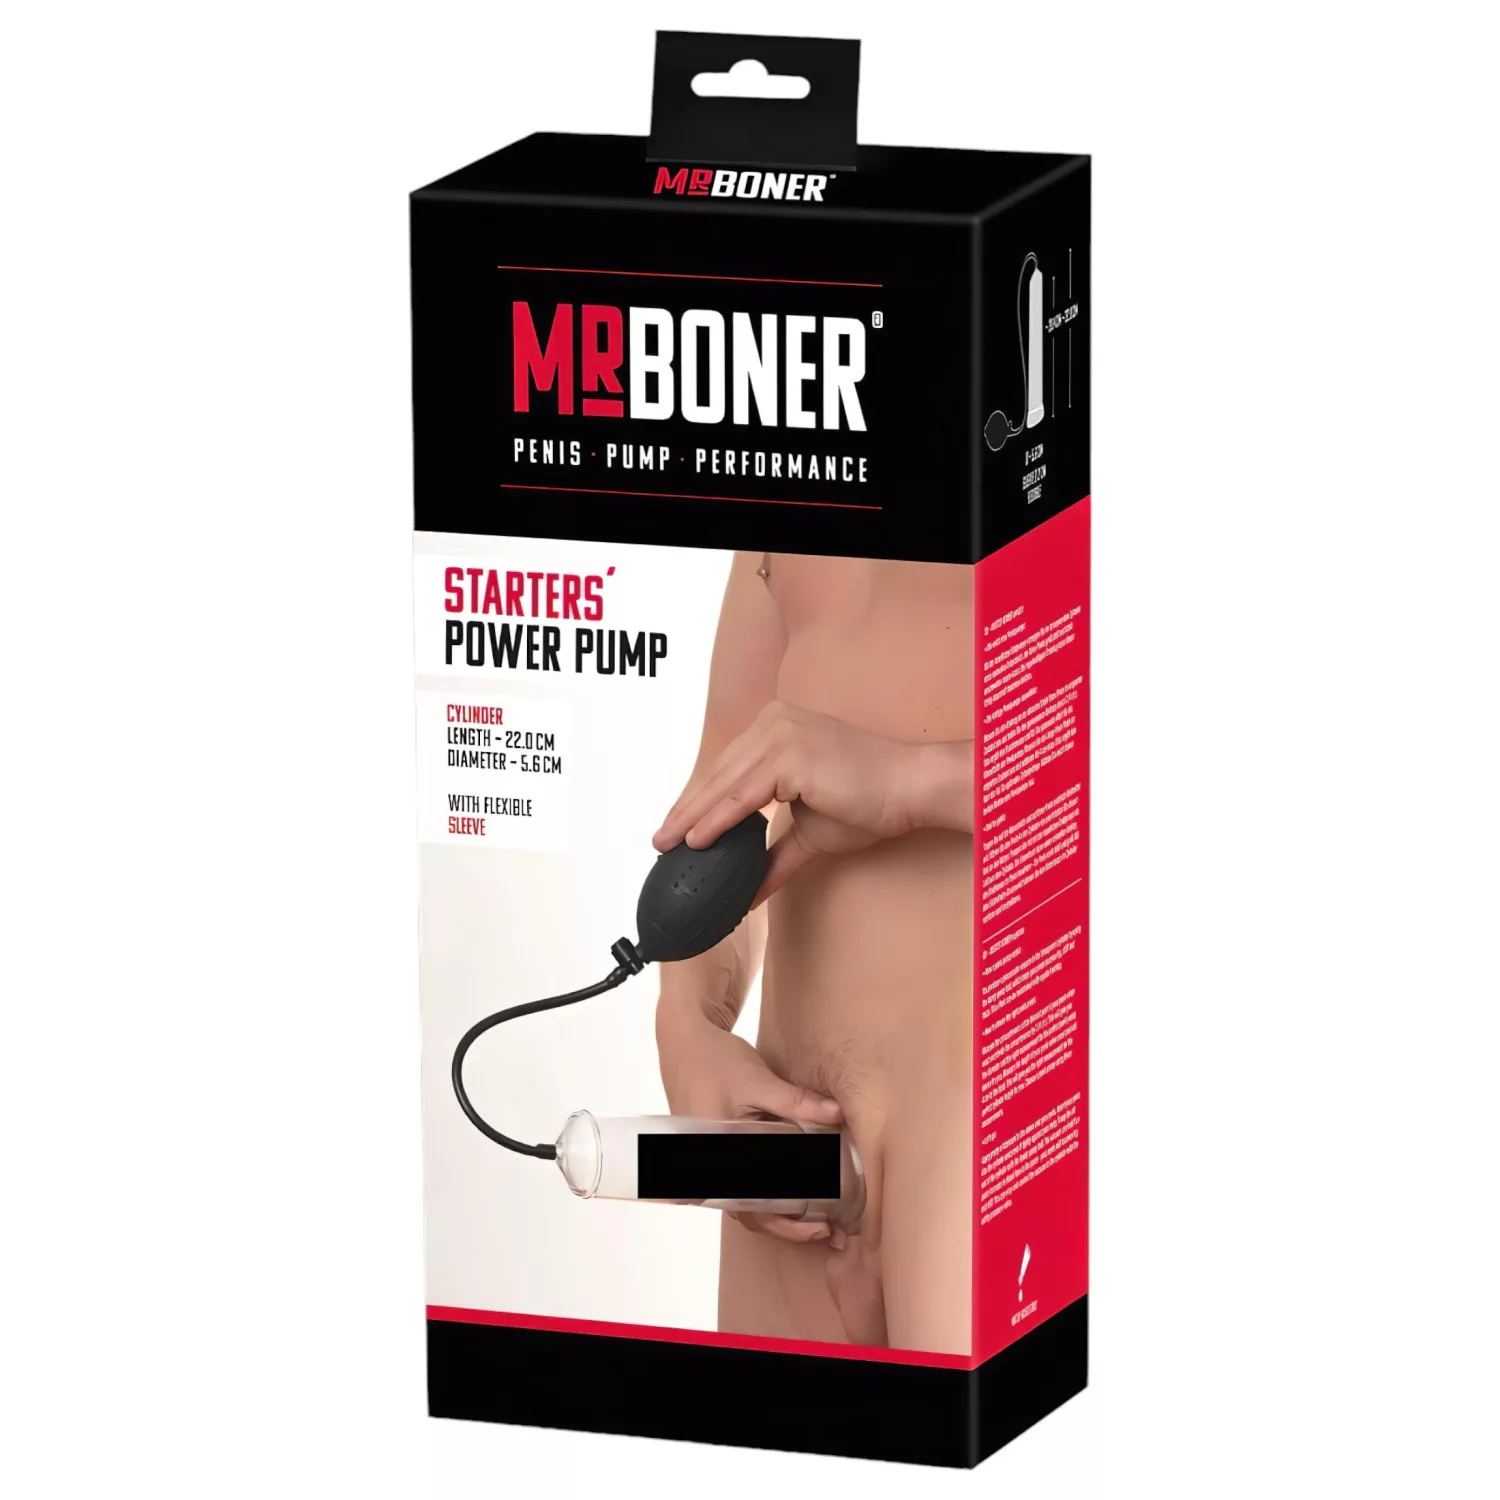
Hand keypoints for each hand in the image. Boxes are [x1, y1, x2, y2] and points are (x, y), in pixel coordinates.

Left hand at [654, 701, 945, 901]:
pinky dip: (717, 819)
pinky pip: (744, 795)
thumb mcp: (810, 830)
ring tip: (668, 844)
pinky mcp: (791, 755)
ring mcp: (782, 734)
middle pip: (719, 773)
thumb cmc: (871, 800)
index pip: (729, 768)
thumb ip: (774, 854)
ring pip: (724, 783)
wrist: (911, 788)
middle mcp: (775, 722)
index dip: (700, 800)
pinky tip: (697, 839)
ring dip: (692, 817)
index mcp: (778, 728)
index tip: (677, 830)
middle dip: (687, 810)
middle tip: (660, 840)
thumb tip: (750, 890)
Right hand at [657, 1000, 841, 1243]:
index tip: (822, 1226)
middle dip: (788, 1225)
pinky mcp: (713, 1156)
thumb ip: (796, 1102)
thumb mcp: (757, 1079)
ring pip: (744, 1204)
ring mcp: (706, 1166)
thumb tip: (837, 1116)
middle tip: (828, 1231)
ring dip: (777, 1213)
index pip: (753, 1207)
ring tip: (816, 1220)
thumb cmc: (714, 1060)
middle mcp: (706, 1170)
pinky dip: (765, 1195)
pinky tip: (792, 1193)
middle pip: (749, 1214)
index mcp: (714, 1158)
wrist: (683, 1042)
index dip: (789, 1222)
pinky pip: (739, 1187)